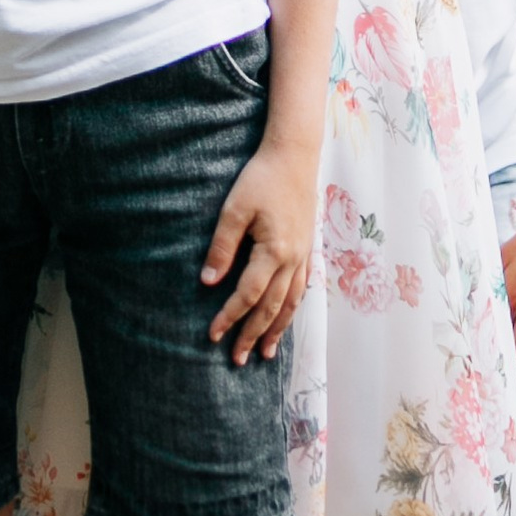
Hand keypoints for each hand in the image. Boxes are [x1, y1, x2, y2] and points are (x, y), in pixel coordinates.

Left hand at [201, 135, 319, 363]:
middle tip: (237, 359)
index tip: (213, 335)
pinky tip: (285, 318)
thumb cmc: (261, 178)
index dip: (229, 317)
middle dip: (253, 334)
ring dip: (277, 329)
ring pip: (291, 303)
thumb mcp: (234, 209)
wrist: (295, 156)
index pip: (248, 294)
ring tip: (265, 353)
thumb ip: (222, 246)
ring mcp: (304, 256)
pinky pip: (301, 289)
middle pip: (271, 307)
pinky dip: (292, 309)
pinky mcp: (307, 249)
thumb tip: (208, 282)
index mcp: (274, 251)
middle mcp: (293, 260)